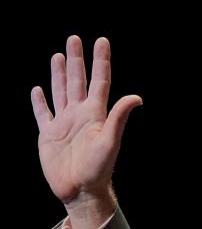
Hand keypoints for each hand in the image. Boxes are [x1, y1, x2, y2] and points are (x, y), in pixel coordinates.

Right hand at [31, 36, 141, 228]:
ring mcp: (63, 123)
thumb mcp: (110, 141)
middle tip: (74, 38)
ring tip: (59, 56)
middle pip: (78, 80)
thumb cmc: (98, 169)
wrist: (80, 190)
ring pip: (61, 92)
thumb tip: (136, 98)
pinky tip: (38, 90)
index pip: (99, 80)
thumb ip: (119, 118)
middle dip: (77, 59)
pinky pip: (43, 113)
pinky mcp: (48, 135)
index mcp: (95, 113)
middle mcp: (79, 114)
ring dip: (59, 74)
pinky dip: (40, 101)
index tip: (101, 41)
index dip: (100, 61)